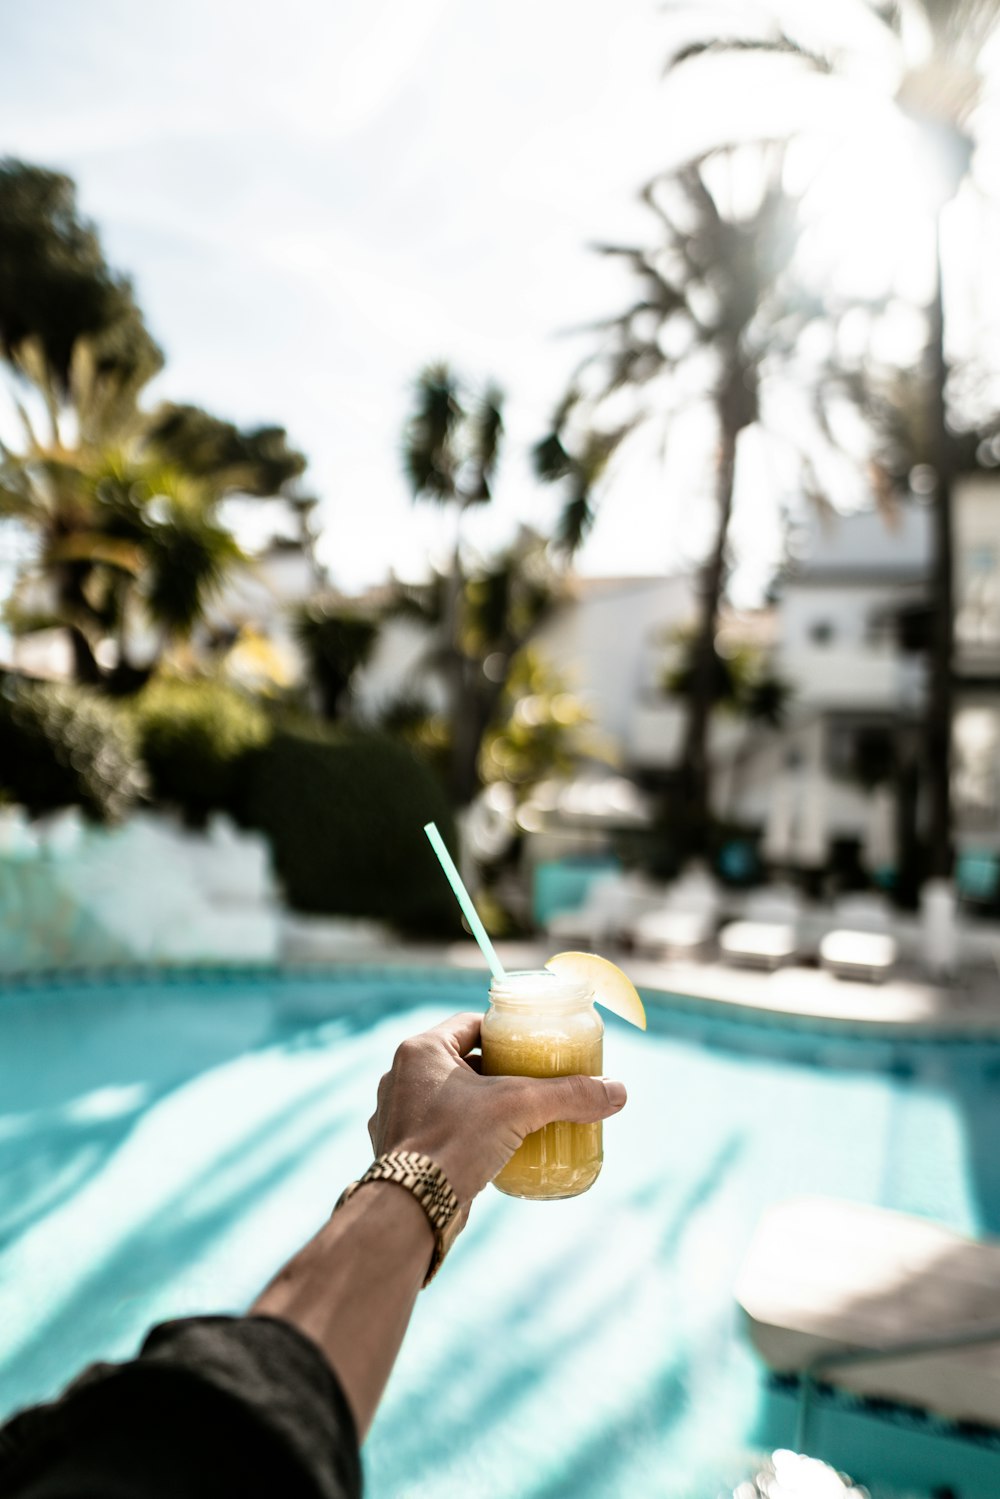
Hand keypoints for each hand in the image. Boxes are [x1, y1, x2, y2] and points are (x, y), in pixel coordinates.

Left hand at [368, 1011, 626, 1211]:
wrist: (412, 1207)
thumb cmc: (456, 1142)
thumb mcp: (520, 1108)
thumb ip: (568, 1095)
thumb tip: (618, 1092)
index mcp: (421, 1050)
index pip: (470, 1025)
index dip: (503, 1033)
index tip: (531, 1046)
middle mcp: (399, 1076)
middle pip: (459, 1062)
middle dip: (495, 1072)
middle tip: (531, 1082)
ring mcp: (395, 1115)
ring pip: (446, 1098)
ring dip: (477, 1103)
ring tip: (514, 1117)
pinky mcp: (397, 1150)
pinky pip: (435, 1130)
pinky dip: (461, 1133)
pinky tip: (486, 1148)